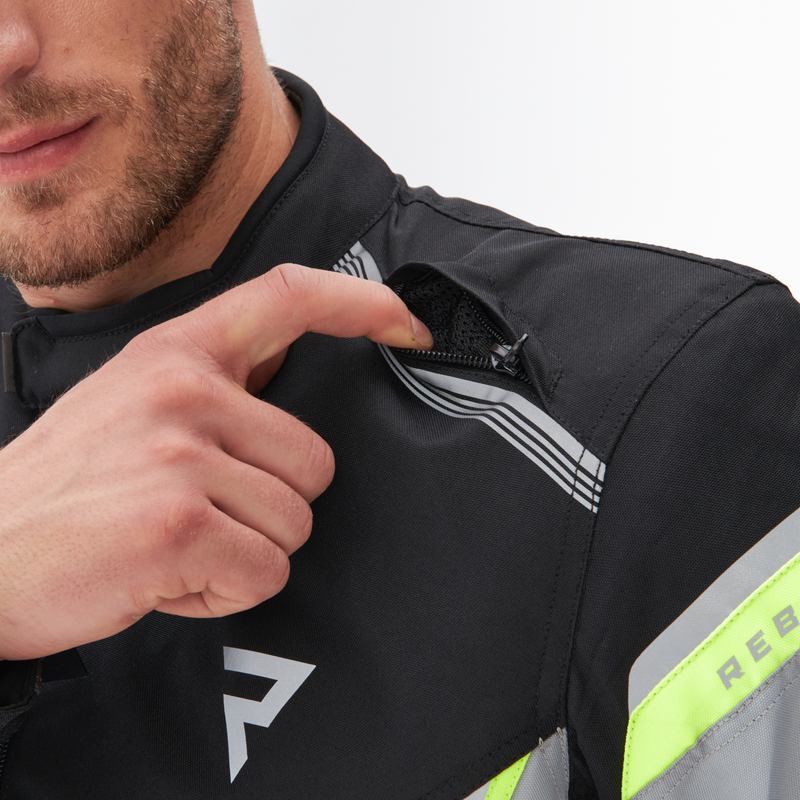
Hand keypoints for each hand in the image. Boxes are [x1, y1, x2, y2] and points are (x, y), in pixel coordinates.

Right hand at [0, 263, 431, 659]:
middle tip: (193, 515)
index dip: (360, 304)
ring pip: (294, 523)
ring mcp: (181, 453)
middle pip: (315, 463)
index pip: (287, 296)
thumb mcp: (133, 404)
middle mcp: (183, 389)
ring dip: (243, 552)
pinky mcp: (179, 521)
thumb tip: (288, 381)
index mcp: (177, 353)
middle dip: (269, 506)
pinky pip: (264, 571)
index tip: (405, 325)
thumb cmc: (68, 488)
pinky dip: (223, 591)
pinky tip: (165, 576)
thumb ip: (214, 388)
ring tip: (172, 544)